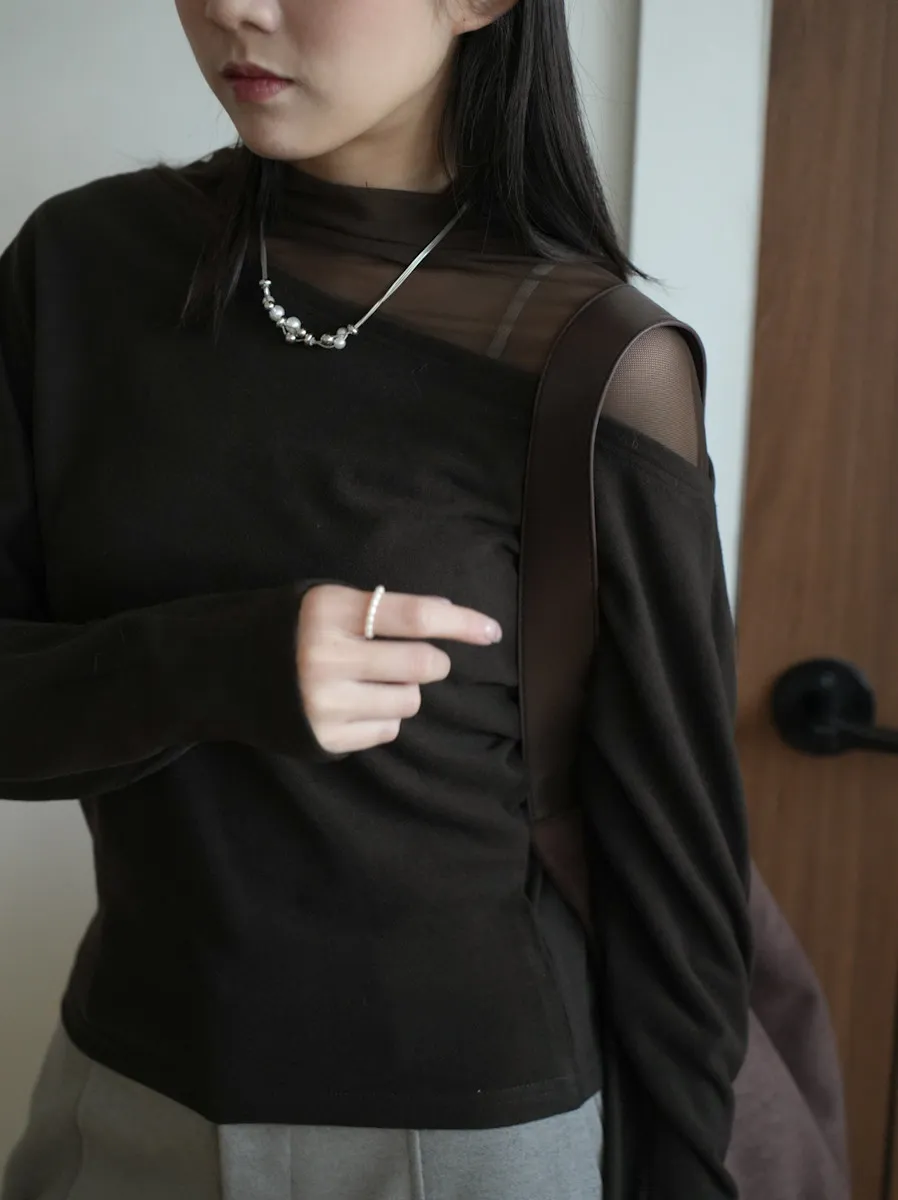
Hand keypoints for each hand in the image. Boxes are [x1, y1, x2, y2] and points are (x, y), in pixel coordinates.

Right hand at [296, 585, 502, 754]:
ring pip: (409, 702)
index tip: (491, 631)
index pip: (415, 616)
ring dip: (404, 691)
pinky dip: (382, 718)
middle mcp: (326, 657)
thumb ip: (380, 609)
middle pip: (422, 665)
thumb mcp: (326, 602)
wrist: (219, 671)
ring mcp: (324, 703)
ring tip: (369, 682)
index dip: (460, 622)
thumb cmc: (289, 628)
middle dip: (430, 662)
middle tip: (410, 659)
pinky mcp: (324, 738)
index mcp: (330, 612)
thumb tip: (446, 614)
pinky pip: (387, 731)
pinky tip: (351, 704)